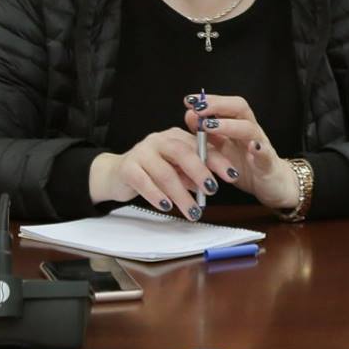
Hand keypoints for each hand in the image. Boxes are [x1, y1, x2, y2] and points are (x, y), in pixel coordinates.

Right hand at [88, 127, 216, 218]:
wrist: (116, 175)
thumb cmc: (151, 172)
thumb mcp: (176, 171)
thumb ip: (191, 176)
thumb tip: (209, 186)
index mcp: (175, 137)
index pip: (200, 146)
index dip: (217, 160)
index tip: (232, 176)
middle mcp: (159, 140)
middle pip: (182, 153)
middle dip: (200, 172)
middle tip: (212, 191)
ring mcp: (142, 152)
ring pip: (165, 172)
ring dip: (181, 194)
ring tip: (192, 211)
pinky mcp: (127, 168)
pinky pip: (144, 182)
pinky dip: (157, 195)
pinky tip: (166, 206)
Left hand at [185, 92, 300, 212]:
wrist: (272, 184)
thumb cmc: (246, 165)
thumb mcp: (222, 150)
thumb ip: (207, 134)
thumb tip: (190, 115)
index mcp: (238, 126)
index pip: (226, 105)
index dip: (209, 100)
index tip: (189, 100)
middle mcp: (251, 131)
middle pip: (239, 108)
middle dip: (217, 105)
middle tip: (198, 109)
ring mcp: (261, 145)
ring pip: (249, 128)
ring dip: (229, 125)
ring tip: (209, 126)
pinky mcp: (268, 164)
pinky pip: (265, 154)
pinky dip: (259, 149)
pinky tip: (253, 147)